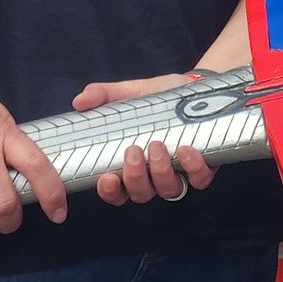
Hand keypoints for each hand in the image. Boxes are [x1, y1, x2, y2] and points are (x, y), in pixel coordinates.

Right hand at [72, 74, 218, 205]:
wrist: (192, 87)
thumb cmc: (156, 97)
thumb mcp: (128, 93)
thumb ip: (103, 96)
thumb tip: (80, 101)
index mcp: (131, 165)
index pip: (116, 191)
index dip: (110, 192)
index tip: (106, 179)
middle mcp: (153, 176)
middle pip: (141, 194)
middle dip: (135, 178)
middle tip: (134, 151)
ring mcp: (179, 174)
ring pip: (168, 190)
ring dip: (161, 172)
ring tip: (157, 145)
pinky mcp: (203, 168)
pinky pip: (199, 179)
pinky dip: (193, 168)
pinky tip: (186, 149)